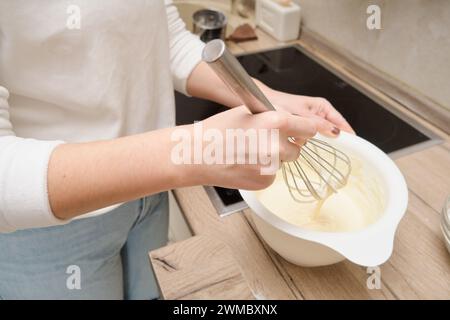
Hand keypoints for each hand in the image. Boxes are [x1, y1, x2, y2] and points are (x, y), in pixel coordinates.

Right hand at [191, 106, 317, 189]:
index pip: (310, 128)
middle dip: (288, 144)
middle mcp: (278, 146)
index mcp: (277, 122)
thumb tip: (295, 122)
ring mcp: (272, 167)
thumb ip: (275, 115)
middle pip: (299, 148)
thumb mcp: (249, 112)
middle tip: (266, 141)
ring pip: (285, 162)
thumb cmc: (218, 131)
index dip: (307, 129)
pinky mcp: (265, 182)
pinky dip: (263, 170)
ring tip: (250, 152)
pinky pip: (272, 175)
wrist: (198, 155)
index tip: (309, 132)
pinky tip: (245, 164)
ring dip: (275, 158)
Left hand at [260, 85, 354, 135]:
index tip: (354, 146)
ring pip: (313, 138)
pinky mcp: (297, 130)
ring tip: (294, 135)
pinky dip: (296, 141)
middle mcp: (316, 115)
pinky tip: (289, 138)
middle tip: (313, 139)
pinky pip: (302, 140)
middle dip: (320, 138)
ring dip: (304, 140)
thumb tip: (336, 132)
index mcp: (322, 107)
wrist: (261, 104)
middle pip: (327, 133)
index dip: (347, 135)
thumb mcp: (302, 113)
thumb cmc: (280, 102)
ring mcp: (307, 123)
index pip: (341, 123)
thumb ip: (319, 123)